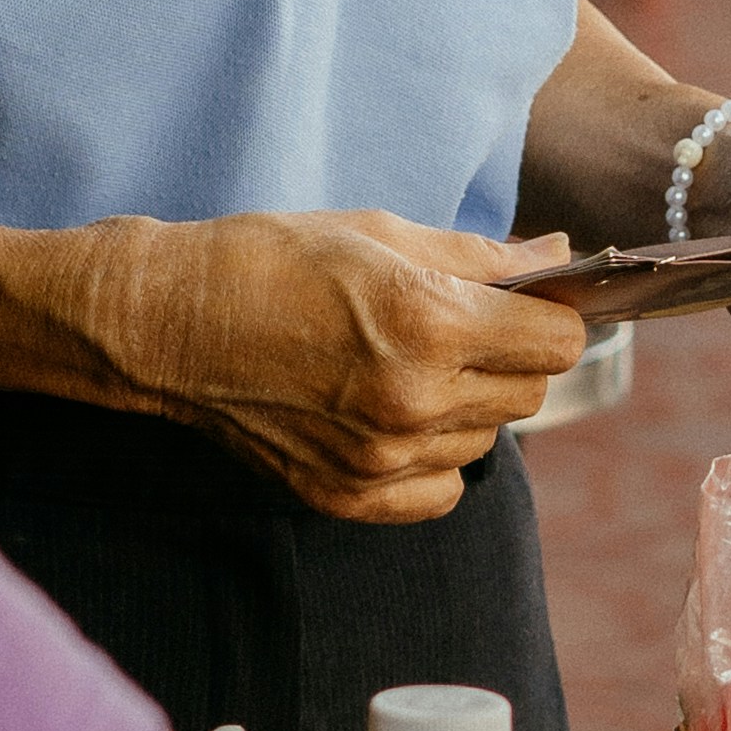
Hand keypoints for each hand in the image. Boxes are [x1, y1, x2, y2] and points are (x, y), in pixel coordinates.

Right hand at [83, 210, 587, 524]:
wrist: (170, 325)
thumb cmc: (273, 259)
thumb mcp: (382, 232)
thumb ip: (483, 255)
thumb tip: (560, 255)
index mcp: (429, 322)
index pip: (557, 339)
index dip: (553, 313)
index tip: (532, 301)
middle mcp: (415, 401)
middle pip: (530, 391)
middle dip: (513, 353)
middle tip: (464, 323)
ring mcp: (383, 461)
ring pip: (488, 439)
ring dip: (471, 402)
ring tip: (411, 362)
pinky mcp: (351, 499)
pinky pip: (443, 488)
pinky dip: (435, 455)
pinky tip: (394, 412)